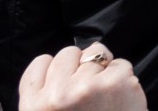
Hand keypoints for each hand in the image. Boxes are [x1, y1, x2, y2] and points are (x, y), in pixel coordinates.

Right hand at [17, 44, 145, 110]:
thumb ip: (46, 98)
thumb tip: (56, 67)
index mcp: (34, 107)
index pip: (40, 63)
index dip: (56, 67)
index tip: (66, 79)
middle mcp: (56, 95)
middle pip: (68, 53)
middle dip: (81, 65)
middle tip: (89, 90)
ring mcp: (86, 87)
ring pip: (96, 54)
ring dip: (104, 71)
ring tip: (105, 98)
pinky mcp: (115, 83)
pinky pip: (120, 64)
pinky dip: (124, 78)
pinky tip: (120, 99)